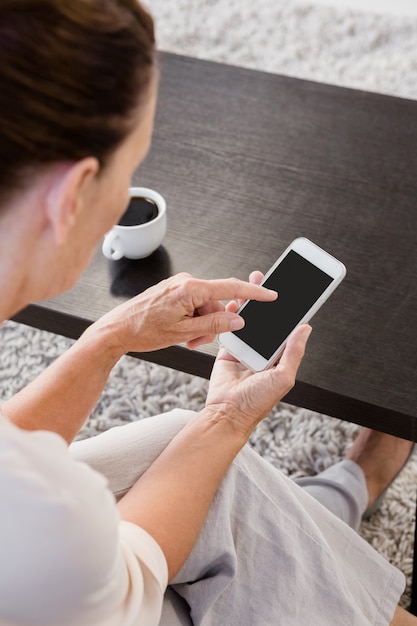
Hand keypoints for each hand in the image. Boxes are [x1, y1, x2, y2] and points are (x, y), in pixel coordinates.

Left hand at [92, 272, 276, 354]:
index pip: (230, 288)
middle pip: (217, 303)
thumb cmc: (145, 331)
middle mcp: (186, 282)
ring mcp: (179, 285)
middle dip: (213, 323)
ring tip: (185, 338)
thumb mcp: (184, 333)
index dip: (253, 293)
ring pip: (206, 306)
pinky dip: (192, 319)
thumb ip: (214, 324)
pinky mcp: (174, 290)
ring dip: (201, 324)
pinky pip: (194, 304)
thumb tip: (237, 319)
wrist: (117, 329)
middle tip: (197, 341)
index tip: (270, 294)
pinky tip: (180, 330)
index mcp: (190, 289)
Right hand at [206, 270, 310, 437]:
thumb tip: (305, 327)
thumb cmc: (257, 402)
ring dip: (251, 303)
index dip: (292, 310)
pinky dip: (233, 315)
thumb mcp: (282, 378)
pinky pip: (232, 328)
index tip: (296, 291)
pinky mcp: (229, 349)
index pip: (288, 328)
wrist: (226, 413)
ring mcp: (246, 349)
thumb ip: (293, 353)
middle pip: (269, 320)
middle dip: (269, 300)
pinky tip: (235, 302)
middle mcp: (264, 351)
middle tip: (272, 278)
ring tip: (253, 284)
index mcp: (280, 357)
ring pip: (250, 320)